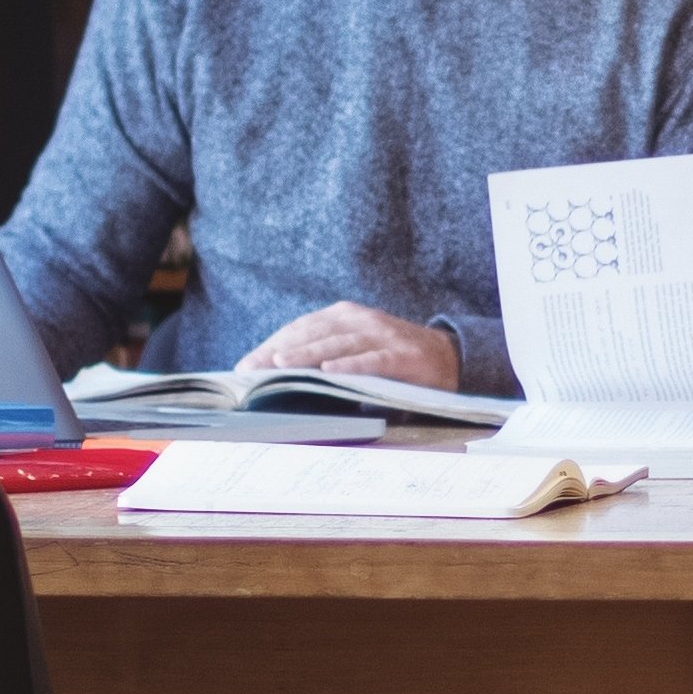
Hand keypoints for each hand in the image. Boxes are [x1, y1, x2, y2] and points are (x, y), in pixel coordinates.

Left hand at [239, 303, 469, 391]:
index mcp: (343, 316)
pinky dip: (351, 365)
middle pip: (311, 334)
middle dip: (277, 352)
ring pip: (336, 344)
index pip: (299, 329)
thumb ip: (325, 357)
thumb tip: (278, 377)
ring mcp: (382, 335)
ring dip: (306, 354)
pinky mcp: (402, 355)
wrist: (448, 358)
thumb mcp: (356, 350)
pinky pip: (372, 360)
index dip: (270, 345)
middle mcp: (359, 320)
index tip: (243, 366)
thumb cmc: (392, 359)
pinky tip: (329, 372)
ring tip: (279, 365)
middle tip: (251, 371)